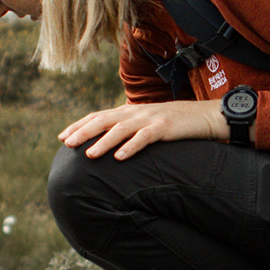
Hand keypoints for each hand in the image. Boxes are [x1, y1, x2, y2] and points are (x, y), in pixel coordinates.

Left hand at [59, 100, 226, 159]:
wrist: (206, 117)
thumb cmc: (177, 124)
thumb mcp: (150, 125)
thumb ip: (132, 130)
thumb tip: (112, 145)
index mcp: (131, 112)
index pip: (99, 116)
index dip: (80, 125)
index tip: (63, 137)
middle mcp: (137, 113)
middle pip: (104, 120)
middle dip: (83, 131)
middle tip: (67, 144)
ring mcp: (150, 119)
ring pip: (121, 129)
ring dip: (103, 141)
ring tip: (88, 155)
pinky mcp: (165, 128)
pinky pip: (145, 137)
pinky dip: (131, 147)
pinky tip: (119, 157)